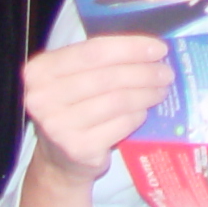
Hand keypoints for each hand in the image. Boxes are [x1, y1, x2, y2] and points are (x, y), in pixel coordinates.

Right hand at [23, 34, 171, 181]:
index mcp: (41, 70)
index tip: (159, 48)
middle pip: (109, 77)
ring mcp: (58, 126)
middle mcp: (43, 97)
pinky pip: (121, 124)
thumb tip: (150, 48)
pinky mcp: (78, 148)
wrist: (58, 159)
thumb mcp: (74, 76)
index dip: (130, 47)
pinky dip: (138, 115)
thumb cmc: (73, 106)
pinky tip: (144, 111)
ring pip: (118, 101)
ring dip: (146, 94)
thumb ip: (101, 59)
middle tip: (166, 72)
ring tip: (161, 90)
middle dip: (144, 72)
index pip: (94, 51)